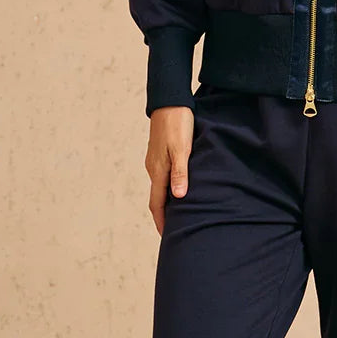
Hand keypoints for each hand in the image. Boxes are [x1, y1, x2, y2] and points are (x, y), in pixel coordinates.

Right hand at [145, 105, 194, 235]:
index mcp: (158, 170)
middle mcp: (154, 168)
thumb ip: (181, 173)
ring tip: (178, 214)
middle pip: (157, 198)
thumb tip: (178, 197)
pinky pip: (163, 177)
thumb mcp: (182, 149)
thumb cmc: (178, 124)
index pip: (157, 203)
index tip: (166, 236)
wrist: (169, 101)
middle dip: (163, 216)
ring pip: (160, 187)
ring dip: (167, 202)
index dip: (161, 221)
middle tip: (173, 231)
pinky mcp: (160, 153)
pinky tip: (178, 189)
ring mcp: (155, 160)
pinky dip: (168, 188)